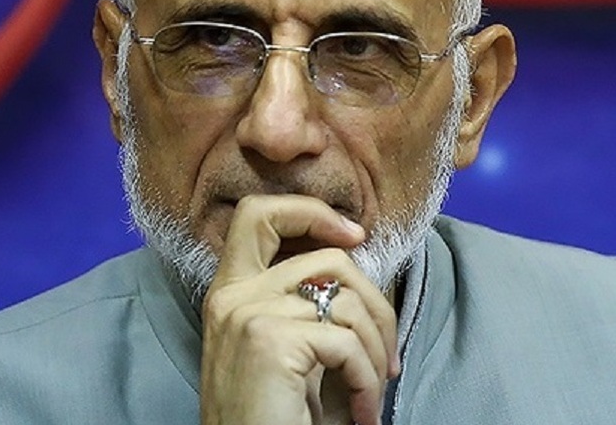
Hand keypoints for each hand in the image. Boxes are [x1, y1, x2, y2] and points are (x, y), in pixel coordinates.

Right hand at [199, 195, 398, 424]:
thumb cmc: (268, 417)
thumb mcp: (280, 351)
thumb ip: (300, 306)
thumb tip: (358, 270)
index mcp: (229, 292)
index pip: (259, 213)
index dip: (312, 211)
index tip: (353, 236)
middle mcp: (232, 295)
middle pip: (327, 256)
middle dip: (376, 301)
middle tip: (387, 351)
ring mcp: (249, 314)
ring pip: (347, 302)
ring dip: (377, 352)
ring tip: (373, 392)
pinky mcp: (270, 340)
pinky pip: (348, 343)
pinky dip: (368, 380)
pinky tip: (362, 414)